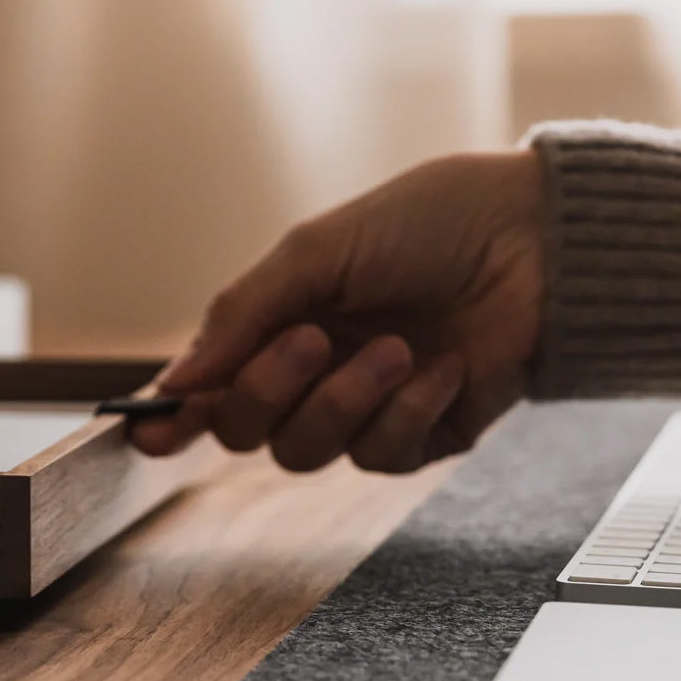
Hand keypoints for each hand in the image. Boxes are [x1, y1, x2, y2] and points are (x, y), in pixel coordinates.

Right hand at [132, 149, 544, 472]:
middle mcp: (309, 374)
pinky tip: (440, 368)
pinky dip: (406, 411)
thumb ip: (241, 313)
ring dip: (344, 401)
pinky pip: (382, 456)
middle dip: (267, 390)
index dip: (173, 416)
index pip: (208, 386)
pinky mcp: (419, 436)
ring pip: (306, 453)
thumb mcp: (317, 251)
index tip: (148, 431)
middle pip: (244, 430)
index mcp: (275, 324)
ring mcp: (362, 409)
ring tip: (396, 347)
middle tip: (313, 339)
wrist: (533, 239)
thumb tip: (175, 381)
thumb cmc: (426, 224)